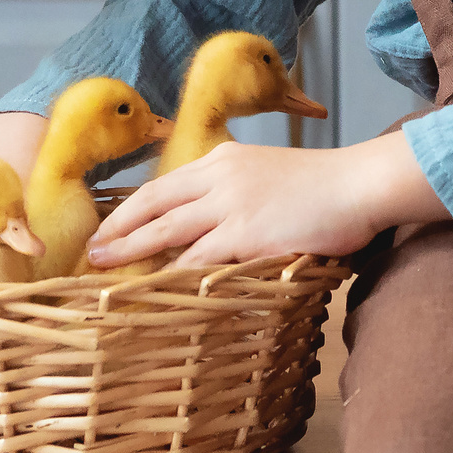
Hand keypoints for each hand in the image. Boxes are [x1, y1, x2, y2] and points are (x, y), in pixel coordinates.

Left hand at [86, 131, 445, 270]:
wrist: (360, 184)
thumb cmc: (324, 186)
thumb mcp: (269, 175)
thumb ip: (237, 191)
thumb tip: (212, 221)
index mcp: (223, 161)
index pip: (163, 185)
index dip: (130, 208)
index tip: (109, 227)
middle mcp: (220, 177)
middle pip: (153, 205)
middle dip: (118, 230)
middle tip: (93, 253)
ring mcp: (232, 205)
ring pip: (166, 232)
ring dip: (132, 253)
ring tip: (106, 271)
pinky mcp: (248, 234)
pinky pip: (199, 260)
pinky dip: (173, 276)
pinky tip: (155, 291)